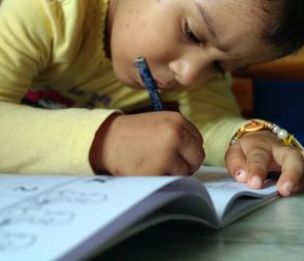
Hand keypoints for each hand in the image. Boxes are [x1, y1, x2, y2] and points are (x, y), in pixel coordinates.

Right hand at [90, 112, 204, 175]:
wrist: (105, 141)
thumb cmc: (132, 132)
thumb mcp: (159, 121)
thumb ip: (180, 132)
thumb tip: (195, 151)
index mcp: (177, 121)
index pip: (198, 142)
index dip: (188, 150)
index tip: (175, 151)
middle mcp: (175, 136)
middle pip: (197, 159)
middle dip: (186, 163)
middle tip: (168, 162)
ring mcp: (167, 156)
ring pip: (185, 173)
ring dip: (173, 172)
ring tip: (154, 164)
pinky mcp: (157, 173)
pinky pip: (170, 182)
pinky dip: (162, 180)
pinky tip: (148, 170)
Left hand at [225, 131, 303, 196]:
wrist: (261, 142)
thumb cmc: (247, 152)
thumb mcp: (235, 154)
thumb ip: (236, 164)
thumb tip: (243, 176)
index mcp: (260, 147)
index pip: (259, 156)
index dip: (257, 170)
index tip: (254, 184)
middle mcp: (283, 150)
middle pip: (293, 156)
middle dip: (292, 173)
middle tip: (285, 190)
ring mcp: (299, 156)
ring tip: (298, 191)